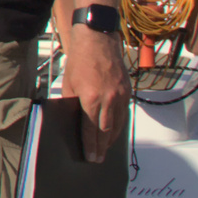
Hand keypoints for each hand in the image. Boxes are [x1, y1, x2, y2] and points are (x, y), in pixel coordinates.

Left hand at [60, 23, 128, 162]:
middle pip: (107, 131)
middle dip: (102, 147)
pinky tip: (114, 131)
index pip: (91, 129)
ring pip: (118, 124)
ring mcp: (121, 95)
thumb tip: (74, 120)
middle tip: (98, 159)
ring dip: (112, 138)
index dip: (91, 146)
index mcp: (91, 98)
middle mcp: (109, 99)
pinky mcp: (127, 90)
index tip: (91, 157)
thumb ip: (73, 104)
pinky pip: (124, 113)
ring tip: (105, 149)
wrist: (98, 38)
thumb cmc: (81, 59)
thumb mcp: (70, 83)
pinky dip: (119, 124)